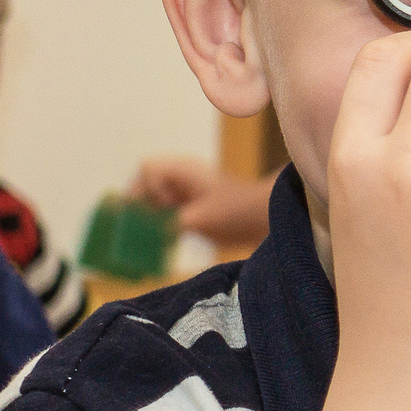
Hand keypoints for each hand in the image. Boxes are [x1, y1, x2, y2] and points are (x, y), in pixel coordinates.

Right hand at [133, 154, 276, 247]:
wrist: (267, 219)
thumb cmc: (236, 212)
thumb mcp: (200, 220)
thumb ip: (168, 226)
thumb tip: (143, 236)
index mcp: (184, 170)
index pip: (147, 168)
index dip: (147, 188)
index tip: (164, 206)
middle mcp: (181, 178)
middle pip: (145, 184)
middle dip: (142, 205)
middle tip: (147, 226)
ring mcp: (184, 193)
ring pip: (152, 200)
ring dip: (149, 217)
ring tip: (153, 236)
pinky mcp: (189, 208)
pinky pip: (164, 213)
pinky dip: (159, 226)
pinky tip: (163, 242)